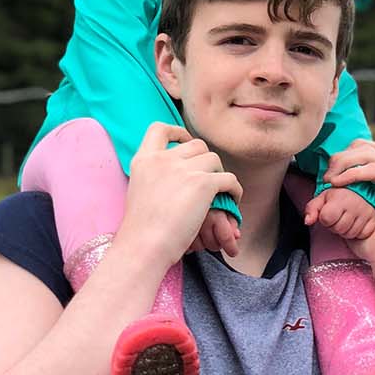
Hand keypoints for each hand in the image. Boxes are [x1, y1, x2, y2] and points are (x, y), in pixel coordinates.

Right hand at [120, 123, 242, 268]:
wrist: (145, 246)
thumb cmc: (142, 231)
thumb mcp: (140, 192)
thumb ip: (154, 178)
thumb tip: (173, 180)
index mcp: (143, 160)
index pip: (159, 128)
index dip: (178, 132)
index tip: (185, 142)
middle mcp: (162, 159)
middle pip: (196, 145)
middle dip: (206, 161)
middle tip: (209, 181)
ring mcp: (183, 169)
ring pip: (214, 159)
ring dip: (220, 175)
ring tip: (221, 193)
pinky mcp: (203, 184)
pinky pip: (229, 178)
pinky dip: (235, 190)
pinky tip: (232, 202)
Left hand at [302, 187, 374, 241]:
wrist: (364, 186)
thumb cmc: (342, 193)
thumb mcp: (324, 196)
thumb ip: (312, 208)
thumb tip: (307, 221)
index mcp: (340, 198)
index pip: (326, 219)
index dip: (325, 218)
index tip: (330, 212)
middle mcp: (355, 205)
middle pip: (338, 229)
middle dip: (335, 225)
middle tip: (339, 215)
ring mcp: (366, 213)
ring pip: (349, 234)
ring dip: (346, 229)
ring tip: (348, 218)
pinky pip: (362, 234)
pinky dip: (358, 231)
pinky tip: (357, 222)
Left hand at [322, 140, 374, 266]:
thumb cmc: (371, 243)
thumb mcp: (347, 217)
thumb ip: (337, 201)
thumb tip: (319, 193)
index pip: (363, 151)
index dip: (343, 157)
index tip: (326, 176)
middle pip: (366, 146)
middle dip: (342, 156)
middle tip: (327, 176)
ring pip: (369, 152)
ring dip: (345, 162)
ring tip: (330, 180)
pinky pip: (374, 168)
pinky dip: (353, 173)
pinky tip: (339, 183)